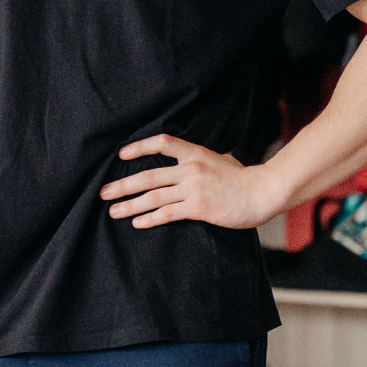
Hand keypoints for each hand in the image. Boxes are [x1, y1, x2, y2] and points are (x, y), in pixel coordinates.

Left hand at [101, 135, 276, 231]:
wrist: (262, 192)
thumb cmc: (243, 178)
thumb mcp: (221, 160)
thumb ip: (203, 159)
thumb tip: (190, 159)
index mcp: (195, 153)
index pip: (162, 143)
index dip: (139, 147)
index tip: (121, 155)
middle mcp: (190, 169)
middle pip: (148, 175)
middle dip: (122, 185)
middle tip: (104, 192)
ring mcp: (193, 188)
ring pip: (153, 197)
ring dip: (130, 205)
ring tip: (113, 211)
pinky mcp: (198, 208)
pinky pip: (167, 213)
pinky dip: (150, 219)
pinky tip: (137, 223)